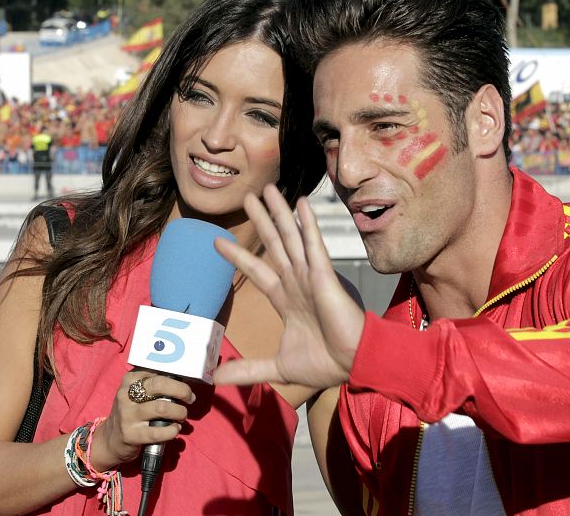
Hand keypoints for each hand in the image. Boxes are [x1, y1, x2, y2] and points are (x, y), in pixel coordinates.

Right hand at [89, 370, 194, 470]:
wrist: (111, 440)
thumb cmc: (131, 412)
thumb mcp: (136, 393)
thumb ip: (154, 384)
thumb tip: (182, 379)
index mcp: (129, 380)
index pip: (157, 371)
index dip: (177, 377)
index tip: (187, 384)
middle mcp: (126, 395)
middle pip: (160, 385)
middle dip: (181, 390)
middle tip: (190, 398)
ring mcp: (127, 415)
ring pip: (162, 407)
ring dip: (179, 412)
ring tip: (182, 416)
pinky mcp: (130, 435)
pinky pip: (158, 432)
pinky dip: (172, 430)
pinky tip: (175, 429)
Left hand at [213, 184, 364, 388]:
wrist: (354, 364)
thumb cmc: (325, 364)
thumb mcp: (277, 368)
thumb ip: (248, 369)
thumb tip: (215, 379)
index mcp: (285, 300)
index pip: (257, 271)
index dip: (238, 256)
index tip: (217, 241)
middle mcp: (296, 282)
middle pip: (273, 244)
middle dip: (260, 221)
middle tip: (247, 197)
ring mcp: (310, 275)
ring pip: (290, 237)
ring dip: (279, 213)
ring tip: (267, 189)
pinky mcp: (325, 275)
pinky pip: (314, 244)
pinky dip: (308, 223)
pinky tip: (301, 203)